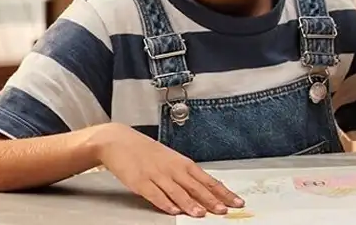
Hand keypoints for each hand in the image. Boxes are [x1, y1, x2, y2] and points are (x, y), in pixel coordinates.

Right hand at [89, 123, 243, 216]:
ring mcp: (157, 176)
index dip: (222, 192)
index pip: (208, 180)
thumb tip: (204, 189)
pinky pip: (155, 195)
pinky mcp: (140, 182)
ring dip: (190, 204)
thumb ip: (185, 176)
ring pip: (177, 192)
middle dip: (212, 200)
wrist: (120, 141)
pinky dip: (165, 203)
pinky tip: (174, 210)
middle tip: (224, 210)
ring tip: (201, 214)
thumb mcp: (171, 160)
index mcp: (183, 163)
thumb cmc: (147, 152)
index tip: (235, 201)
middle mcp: (173, 169)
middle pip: (196, 187)